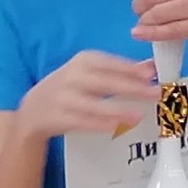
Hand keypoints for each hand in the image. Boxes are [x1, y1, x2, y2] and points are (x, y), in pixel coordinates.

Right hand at [16, 51, 161, 140]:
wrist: (33, 109)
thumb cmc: (69, 88)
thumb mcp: (91, 73)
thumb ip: (120, 70)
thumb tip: (150, 68)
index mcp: (83, 61)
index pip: (111, 64)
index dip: (131, 70)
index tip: (152, 76)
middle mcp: (72, 76)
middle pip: (105, 82)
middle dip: (132, 88)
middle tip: (155, 94)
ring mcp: (64, 98)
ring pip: (94, 104)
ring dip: (118, 109)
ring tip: (139, 115)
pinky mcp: (59, 117)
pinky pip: (82, 121)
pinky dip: (99, 124)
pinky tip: (115, 126)